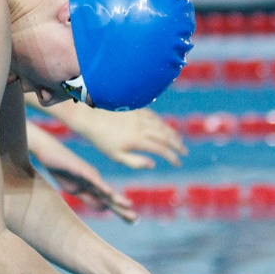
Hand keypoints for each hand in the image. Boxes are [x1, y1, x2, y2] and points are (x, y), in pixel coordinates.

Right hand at [24, 124, 133, 221]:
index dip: (120, 211)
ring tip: (128, 206)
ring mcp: (88, 174)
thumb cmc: (62, 170)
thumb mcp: (75, 190)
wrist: (48, 151)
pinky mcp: (80, 168)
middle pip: (110, 197)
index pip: (108, 202)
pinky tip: (109, 193)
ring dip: (116, 198)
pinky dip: (101, 186)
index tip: (133, 221)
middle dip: (121, 208)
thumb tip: (104, 208)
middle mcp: (94, 181)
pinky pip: (92, 179)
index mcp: (93, 187)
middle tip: (135, 219)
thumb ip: (89, 198)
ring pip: (104, 189)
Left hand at [43, 101, 184, 169]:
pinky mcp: (136, 109)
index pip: (161, 149)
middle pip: (166, 136)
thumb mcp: (116, 156)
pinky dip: (163, 123)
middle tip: (184, 152)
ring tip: (178, 141)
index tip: (178, 163)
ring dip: (173, 133)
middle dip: (177, 145)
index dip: (172, 157)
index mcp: (137, 140)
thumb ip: (136, 163)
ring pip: (162, 125)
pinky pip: (154, 116)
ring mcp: (140, 116)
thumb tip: (153, 164)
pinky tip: (165, 128)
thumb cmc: (102, 140)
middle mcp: (141, 127)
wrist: (90, 118)